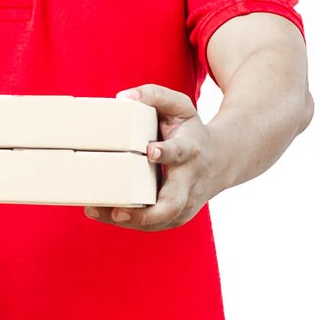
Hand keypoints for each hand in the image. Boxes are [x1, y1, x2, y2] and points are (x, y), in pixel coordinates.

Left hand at [85, 85, 221, 231]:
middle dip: (146, 212)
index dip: (166, 153)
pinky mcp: (176, 217)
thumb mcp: (180, 107)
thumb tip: (123, 97)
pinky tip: (101, 212)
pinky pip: (150, 224)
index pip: (180, 153)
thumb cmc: (191, 132)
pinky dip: (126, 221)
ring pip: (158, 220)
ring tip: (96, 211)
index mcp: (190, 151)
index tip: (150, 151)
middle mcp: (189, 182)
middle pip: (172, 205)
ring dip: (128, 219)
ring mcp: (184, 204)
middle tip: (119, 211)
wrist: (221, 161)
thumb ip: (154, 95)